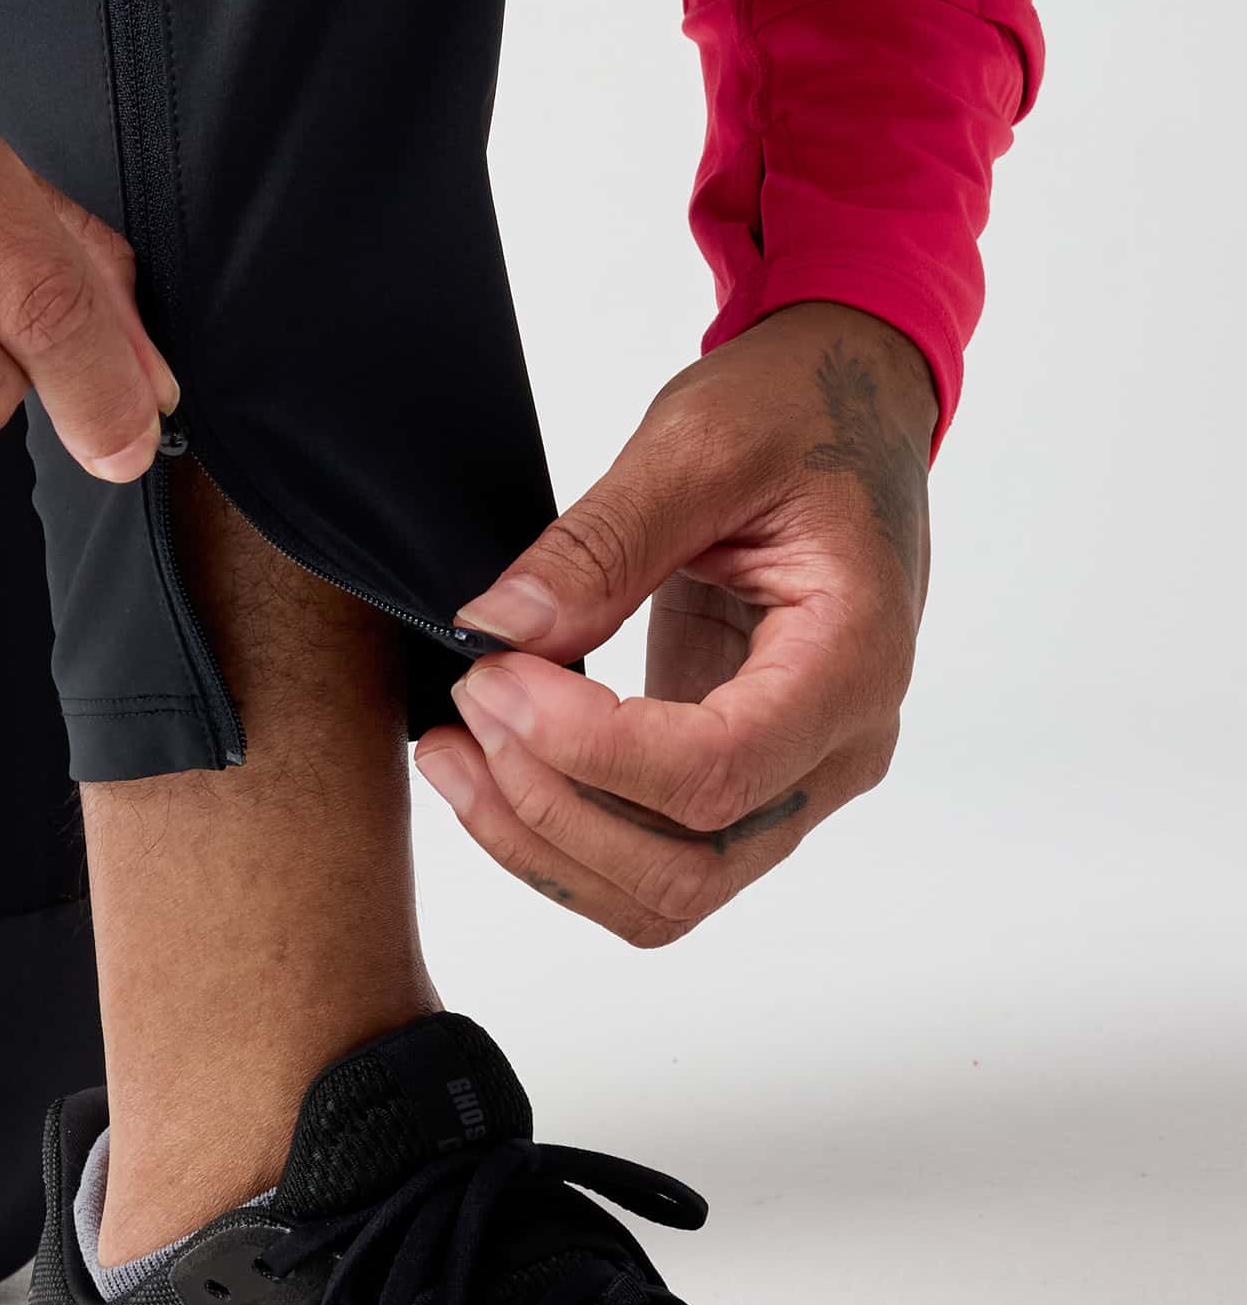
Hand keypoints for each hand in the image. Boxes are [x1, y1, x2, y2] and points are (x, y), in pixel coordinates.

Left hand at [414, 302, 936, 945]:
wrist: (844, 411)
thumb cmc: (798, 414)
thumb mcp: (698, 445)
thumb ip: (599, 544)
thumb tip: (498, 630)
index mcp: (853, 660)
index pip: (716, 770)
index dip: (586, 747)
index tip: (493, 678)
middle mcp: (835, 746)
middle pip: (687, 869)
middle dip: (549, 807)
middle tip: (465, 704)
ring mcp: (790, 776)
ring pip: (663, 892)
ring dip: (541, 842)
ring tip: (451, 751)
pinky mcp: (735, 774)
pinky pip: (649, 856)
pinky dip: (558, 833)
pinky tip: (489, 763)